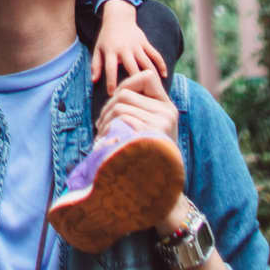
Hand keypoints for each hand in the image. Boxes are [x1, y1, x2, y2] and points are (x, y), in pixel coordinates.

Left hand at [91, 0, 167, 94]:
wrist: (119, 18)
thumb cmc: (106, 38)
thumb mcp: (98, 49)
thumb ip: (96, 65)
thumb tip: (93, 81)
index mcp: (111, 51)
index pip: (110, 68)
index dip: (111, 82)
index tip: (112, 94)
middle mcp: (125, 49)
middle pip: (132, 67)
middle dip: (135, 82)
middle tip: (138, 98)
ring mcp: (137, 46)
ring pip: (146, 63)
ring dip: (150, 77)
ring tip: (155, 91)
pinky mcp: (146, 43)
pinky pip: (155, 54)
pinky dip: (161, 64)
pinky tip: (164, 76)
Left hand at [94, 70, 185, 232]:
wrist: (163, 192)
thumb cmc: (148, 159)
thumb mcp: (150, 131)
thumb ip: (140, 112)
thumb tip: (114, 94)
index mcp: (168, 108)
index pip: (147, 77)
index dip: (128, 83)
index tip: (117, 100)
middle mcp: (168, 112)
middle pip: (125, 93)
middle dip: (107, 106)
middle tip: (101, 125)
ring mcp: (161, 123)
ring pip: (120, 106)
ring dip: (104, 119)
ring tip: (102, 135)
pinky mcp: (152, 133)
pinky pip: (122, 119)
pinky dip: (109, 129)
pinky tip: (106, 141)